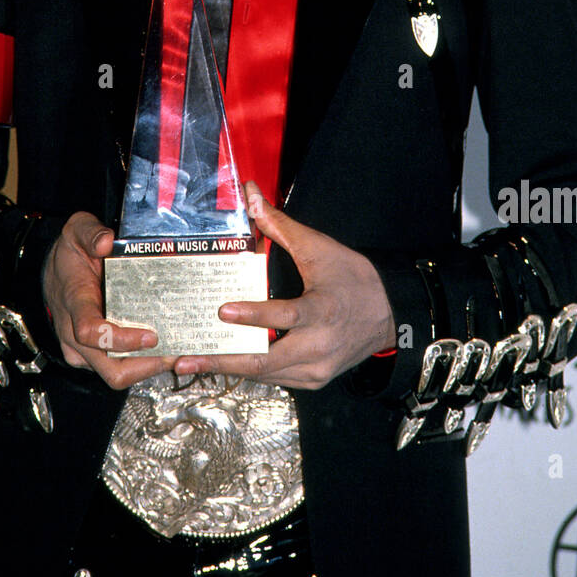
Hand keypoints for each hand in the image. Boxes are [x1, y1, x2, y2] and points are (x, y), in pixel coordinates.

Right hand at [43, 211, 175, 389]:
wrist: (54, 273)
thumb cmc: (69, 256)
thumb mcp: (77, 231)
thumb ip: (90, 232)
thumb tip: (105, 241)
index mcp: (74, 303)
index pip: (91, 332)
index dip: (123, 339)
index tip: (151, 335)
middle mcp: (74, 334)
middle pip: (110, 368)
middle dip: (145, 366)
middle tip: (174, 352)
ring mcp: (81, 350)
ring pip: (115, 374)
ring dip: (146, 368)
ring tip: (174, 353)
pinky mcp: (90, 356)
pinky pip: (116, 369)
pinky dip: (140, 366)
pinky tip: (161, 352)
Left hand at [174, 184, 395, 389]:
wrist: (391, 316)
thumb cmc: (354, 280)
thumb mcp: (319, 249)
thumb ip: (280, 227)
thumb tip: (251, 196)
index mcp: (322, 311)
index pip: (285, 316)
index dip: (254, 316)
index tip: (223, 312)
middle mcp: (319, 347)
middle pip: (264, 360)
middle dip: (222, 360)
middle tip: (185, 358)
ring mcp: (316, 369)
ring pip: (265, 374)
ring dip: (228, 368)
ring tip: (192, 362)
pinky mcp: (314, 380)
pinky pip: (276, 379)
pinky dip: (249, 372)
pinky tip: (223, 363)